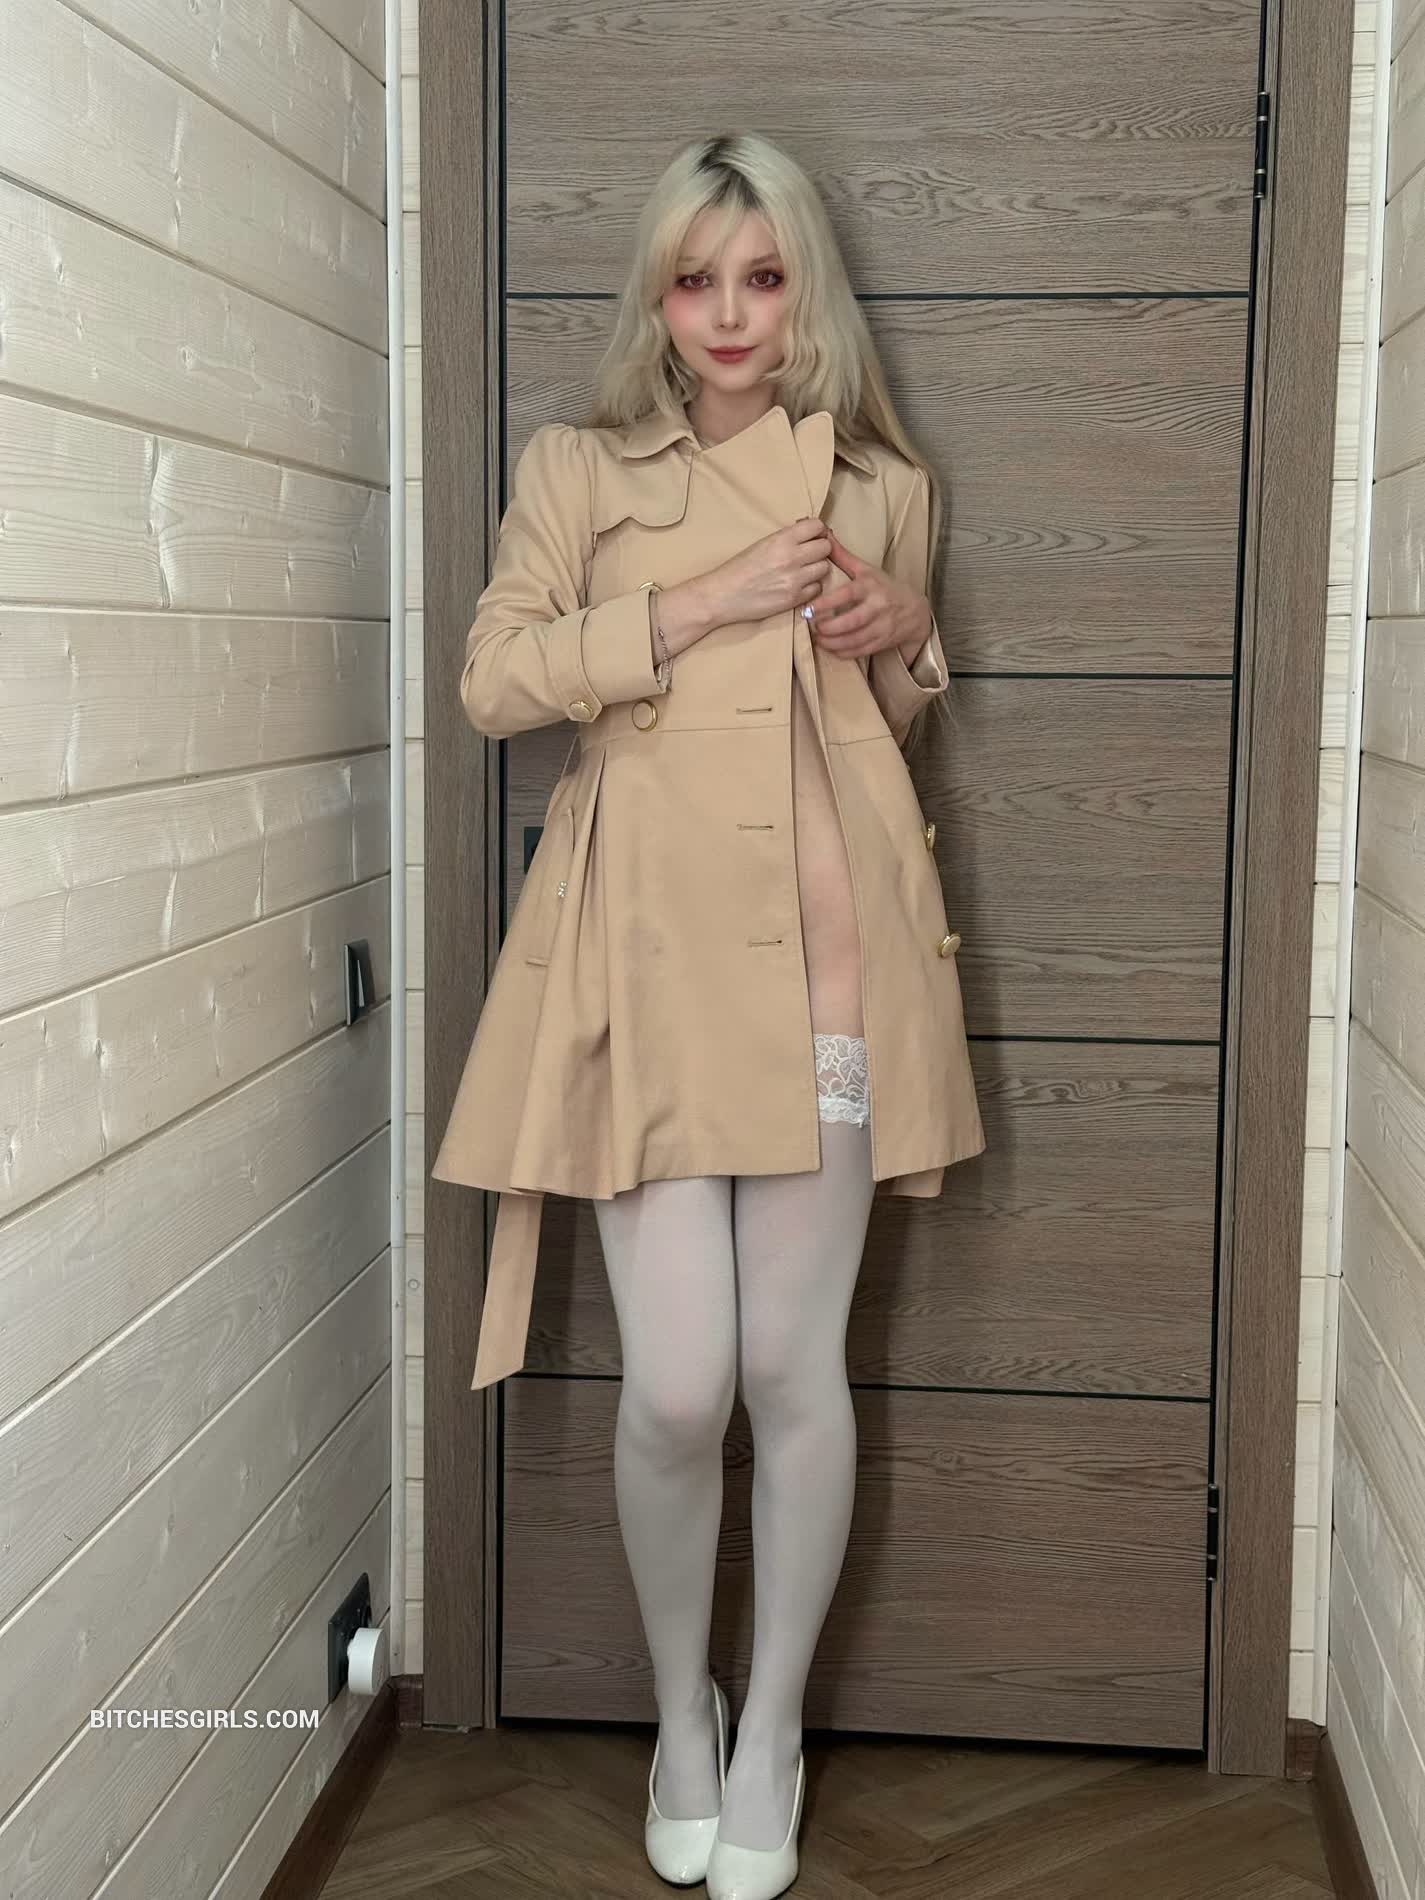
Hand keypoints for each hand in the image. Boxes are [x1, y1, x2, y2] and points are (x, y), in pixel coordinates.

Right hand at [704, 519, 832, 625]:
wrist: (723, 594)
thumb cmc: (739, 568)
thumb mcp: (763, 543)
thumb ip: (787, 538)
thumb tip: (811, 532)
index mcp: (782, 539)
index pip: (817, 526)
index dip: (818, 531)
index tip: (814, 536)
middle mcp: (791, 557)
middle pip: (826, 548)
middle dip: (820, 550)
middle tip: (810, 555)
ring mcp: (794, 579)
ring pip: (824, 568)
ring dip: (816, 569)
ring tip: (803, 572)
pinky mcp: (794, 599)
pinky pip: (817, 588)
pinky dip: (810, 587)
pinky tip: (797, 586)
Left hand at [805, 529, 931, 661]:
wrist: (915, 609)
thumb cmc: (883, 586)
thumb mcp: (866, 569)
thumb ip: (843, 555)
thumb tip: (824, 534)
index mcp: (869, 586)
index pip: (847, 595)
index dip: (826, 604)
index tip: (809, 609)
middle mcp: (877, 606)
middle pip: (851, 622)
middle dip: (828, 628)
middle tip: (811, 627)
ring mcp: (882, 626)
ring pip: (854, 640)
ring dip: (832, 643)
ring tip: (818, 638)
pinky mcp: (883, 641)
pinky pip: (860, 651)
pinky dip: (843, 652)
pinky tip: (830, 648)